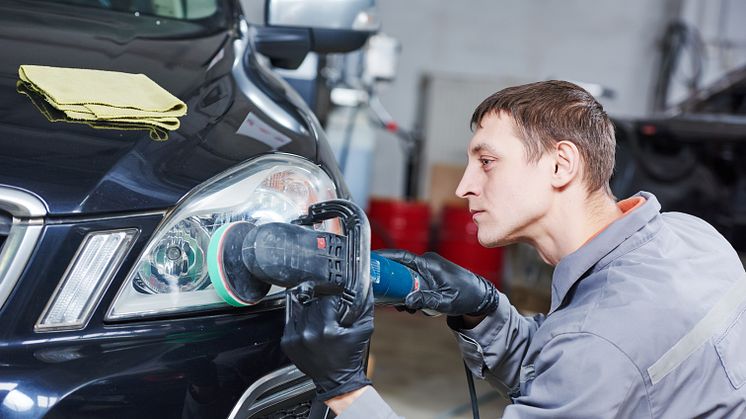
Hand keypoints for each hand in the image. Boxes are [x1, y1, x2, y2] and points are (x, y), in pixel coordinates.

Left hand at [280, 284, 373, 400]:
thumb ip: (363, 307)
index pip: (326, 300)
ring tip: (320, 324)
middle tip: (329, 316)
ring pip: (302, 311)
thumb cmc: (349, 356)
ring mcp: (295, 339)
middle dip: (322, 307)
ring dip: (311, 314)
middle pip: (313, 304)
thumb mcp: (363, 329)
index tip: (337, 307)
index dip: (334, 301)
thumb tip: (363, 287)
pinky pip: (292, 322)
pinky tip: (310, 330)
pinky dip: (301, 323)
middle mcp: (308, 334)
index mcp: (327, 330)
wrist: (337, 380)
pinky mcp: (287, 343)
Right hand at [375, 250, 497, 316]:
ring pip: (405, 278)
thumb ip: (426, 299)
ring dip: (401, 291)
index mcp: (429, 264)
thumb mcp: (446, 301)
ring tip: (405, 307)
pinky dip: (410, 292)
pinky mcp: (430, 276)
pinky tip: (412, 306)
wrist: (481, 297)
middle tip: (387, 298)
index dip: (385, 257)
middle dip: (392, 282)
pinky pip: (413, 282)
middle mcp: (427, 263)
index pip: (402, 256)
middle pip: (400, 268)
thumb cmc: (466, 296)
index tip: (371, 260)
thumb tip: (407, 301)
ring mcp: (428, 269)